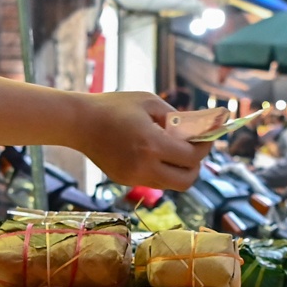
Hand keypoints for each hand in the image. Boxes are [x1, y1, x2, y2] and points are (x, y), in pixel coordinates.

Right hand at [72, 92, 208, 190]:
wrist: (79, 123)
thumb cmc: (114, 106)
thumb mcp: (149, 102)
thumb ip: (176, 117)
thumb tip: (197, 129)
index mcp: (152, 145)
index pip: (192, 157)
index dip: (204, 148)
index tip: (207, 138)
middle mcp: (144, 167)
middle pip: (186, 181)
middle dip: (196, 167)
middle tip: (194, 151)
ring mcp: (133, 178)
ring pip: (170, 184)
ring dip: (179, 170)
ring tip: (175, 151)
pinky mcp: (125, 181)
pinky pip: (153, 181)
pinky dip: (161, 170)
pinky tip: (154, 153)